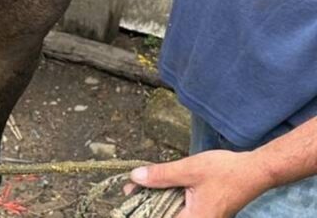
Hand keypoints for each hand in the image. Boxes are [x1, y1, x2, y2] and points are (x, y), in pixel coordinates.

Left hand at [127, 150, 275, 217]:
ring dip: (154, 200)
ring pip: (169, 212)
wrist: (255, 171)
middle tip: (129, 188)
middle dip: (144, 204)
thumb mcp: (189, 169)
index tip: (126, 197)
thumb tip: (135, 177)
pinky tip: (156, 185)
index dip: (141, 212)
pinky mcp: (203, 212)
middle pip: (163, 217)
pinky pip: (179, 208)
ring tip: (136, 186)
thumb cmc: (226, 171)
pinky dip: (166, 197)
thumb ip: (161, 175)